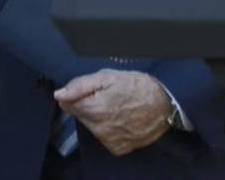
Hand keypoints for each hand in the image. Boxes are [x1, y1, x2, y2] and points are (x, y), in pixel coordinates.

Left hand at [54, 70, 172, 155]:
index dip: (76, 94)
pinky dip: (109, 129)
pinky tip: (121, 119)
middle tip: (107, 96)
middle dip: (88, 104)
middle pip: (80, 115)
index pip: (67, 104)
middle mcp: (99, 129)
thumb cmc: (137, 87)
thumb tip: (59, 94)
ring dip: (99, 117)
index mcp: (93, 109)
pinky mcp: (119, 148)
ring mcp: (109, 141)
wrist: (165, 104)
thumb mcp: (106, 77)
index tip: (90, 90)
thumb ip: (79, 85)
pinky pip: (104, 137)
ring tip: (117, 106)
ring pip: (92, 126)